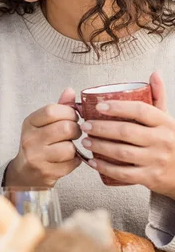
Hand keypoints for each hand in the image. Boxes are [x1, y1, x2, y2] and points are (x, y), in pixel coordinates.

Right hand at [5, 88, 81, 186]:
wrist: (25, 173)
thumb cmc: (38, 144)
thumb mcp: (43, 124)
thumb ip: (58, 107)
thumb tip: (70, 91)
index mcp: (29, 123)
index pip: (51, 110)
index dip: (69, 112)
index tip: (72, 117)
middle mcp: (30, 139)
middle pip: (65, 128)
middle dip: (76, 130)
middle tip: (73, 133)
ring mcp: (37, 157)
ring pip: (69, 147)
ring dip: (74, 148)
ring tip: (68, 147)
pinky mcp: (46, 172)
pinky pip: (72, 163)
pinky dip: (74, 161)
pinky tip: (66, 160)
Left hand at [81, 72, 174, 196]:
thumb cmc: (171, 141)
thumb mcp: (167, 119)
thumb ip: (159, 97)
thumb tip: (153, 73)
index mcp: (165, 123)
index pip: (140, 110)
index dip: (118, 107)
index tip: (98, 106)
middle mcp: (162, 141)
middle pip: (126, 131)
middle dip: (101, 128)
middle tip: (85, 125)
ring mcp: (156, 160)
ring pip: (122, 153)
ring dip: (100, 147)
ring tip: (85, 141)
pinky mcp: (150, 178)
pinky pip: (123, 173)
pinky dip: (105, 168)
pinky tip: (92, 162)